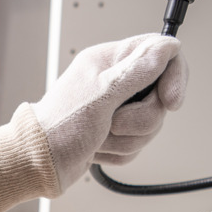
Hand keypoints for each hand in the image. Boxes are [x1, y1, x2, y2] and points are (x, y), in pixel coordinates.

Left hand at [0, 34, 186, 211]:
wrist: (38, 163)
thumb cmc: (58, 128)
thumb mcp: (102, 95)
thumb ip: (137, 71)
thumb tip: (165, 47)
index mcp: (110, 61)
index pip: (161, 54)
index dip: (173, 77)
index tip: (170, 101)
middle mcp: (115, 82)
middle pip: (159, 97)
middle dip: (141, 119)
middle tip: (115, 122)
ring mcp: (116, 108)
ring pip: (151, 124)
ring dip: (127, 138)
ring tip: (101, 137)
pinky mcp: (115, 133)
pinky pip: (138, 143)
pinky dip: (120, 151)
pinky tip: (98, 148)